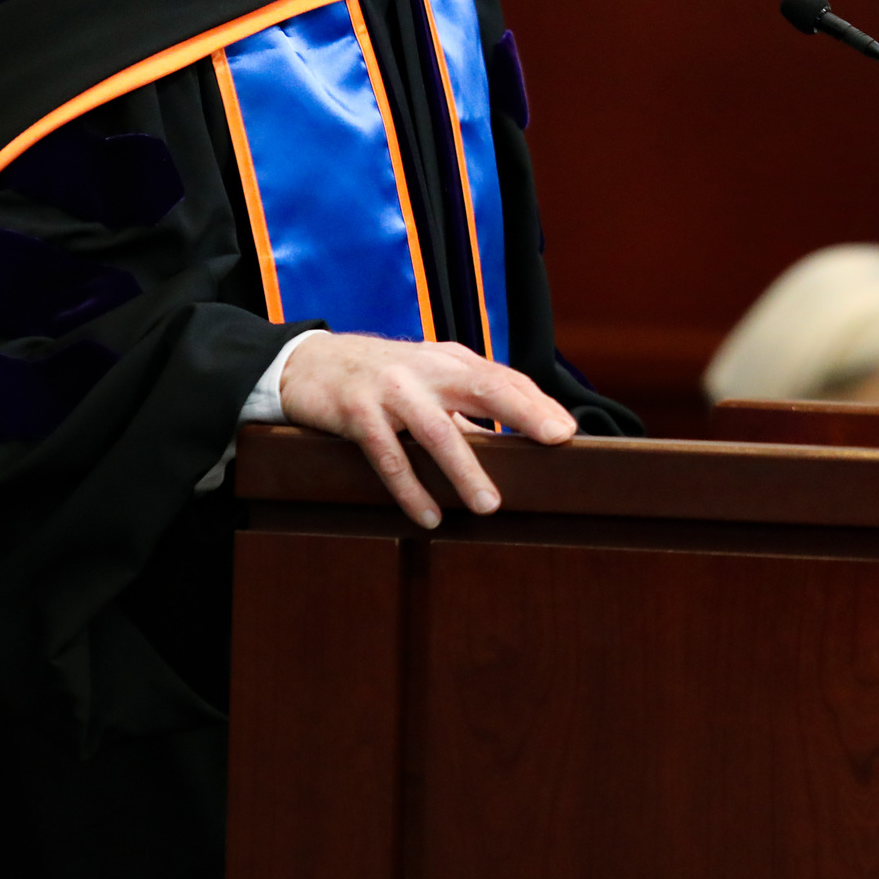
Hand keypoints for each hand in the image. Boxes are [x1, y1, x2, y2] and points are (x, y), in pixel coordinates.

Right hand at [276, 332, 575, 525]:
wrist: (310, 363)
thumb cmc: (384, 378)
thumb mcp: (430, 382)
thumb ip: (470, 410)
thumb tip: (520, 444)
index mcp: (451, 362)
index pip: (504, 379)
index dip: (538, 403)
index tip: (568, 432)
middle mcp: (427, 370)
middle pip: (485, 388)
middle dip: (524, 412)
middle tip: (556, 439)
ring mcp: (392, 390)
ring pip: (437, 432)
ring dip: (466, 471)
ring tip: (488, 506)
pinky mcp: (357, 413)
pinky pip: (388, 456)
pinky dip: (410, 489)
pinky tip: (429, 517)